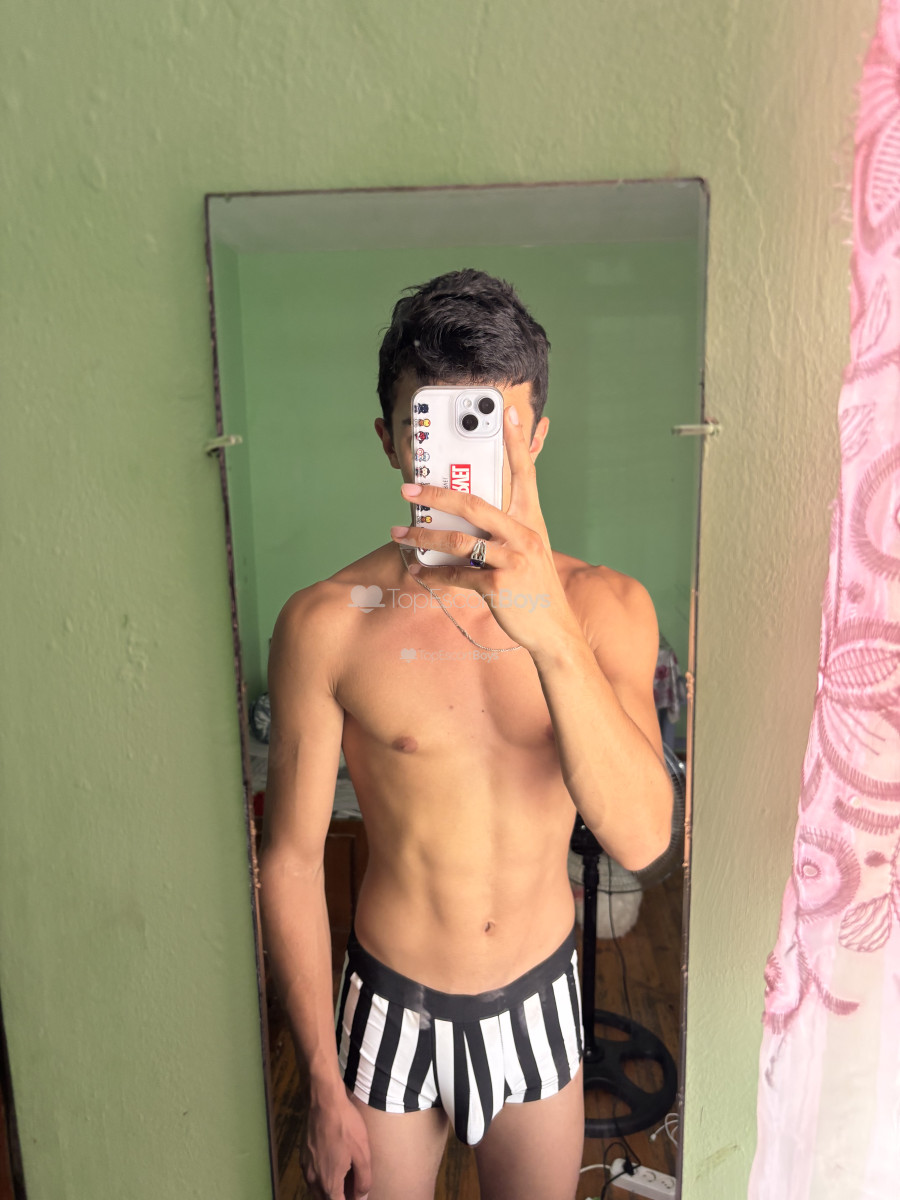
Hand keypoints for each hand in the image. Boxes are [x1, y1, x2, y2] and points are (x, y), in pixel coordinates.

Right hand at [303, 1090, 371, 1199]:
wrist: (324, 1101)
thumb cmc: (346, 1125)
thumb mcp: (362, 1153)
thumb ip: (363, 1179)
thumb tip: (362, 1197)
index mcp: (329, 1182)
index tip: (356, 1195)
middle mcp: (314, 1179)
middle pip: (326, 1199)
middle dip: (339, 1196)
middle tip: (354, 1188)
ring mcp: (306, 1167)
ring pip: (318, 1189)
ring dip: (330, 1189)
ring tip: (346, 1178)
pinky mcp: (303, 1156)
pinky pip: (313, 1176)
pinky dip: (323, 1178)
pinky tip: (334, 1165)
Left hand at [391, 404, 579, 653]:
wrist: (554, 628)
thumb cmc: (535, 586)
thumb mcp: (532, 549)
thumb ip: (507, 527)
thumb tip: (467, 514)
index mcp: (531, 520)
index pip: (525, 473)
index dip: (516, 442)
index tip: (506, 414)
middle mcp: (524, 534)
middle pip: (473, 503)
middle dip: (435, 494)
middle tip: (408, 488)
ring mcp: (512, 560)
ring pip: (458, 541)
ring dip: (423, 536)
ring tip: (399, 534)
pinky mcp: (499, 586)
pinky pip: (457, 575)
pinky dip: (433, 573)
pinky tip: (419, 571)